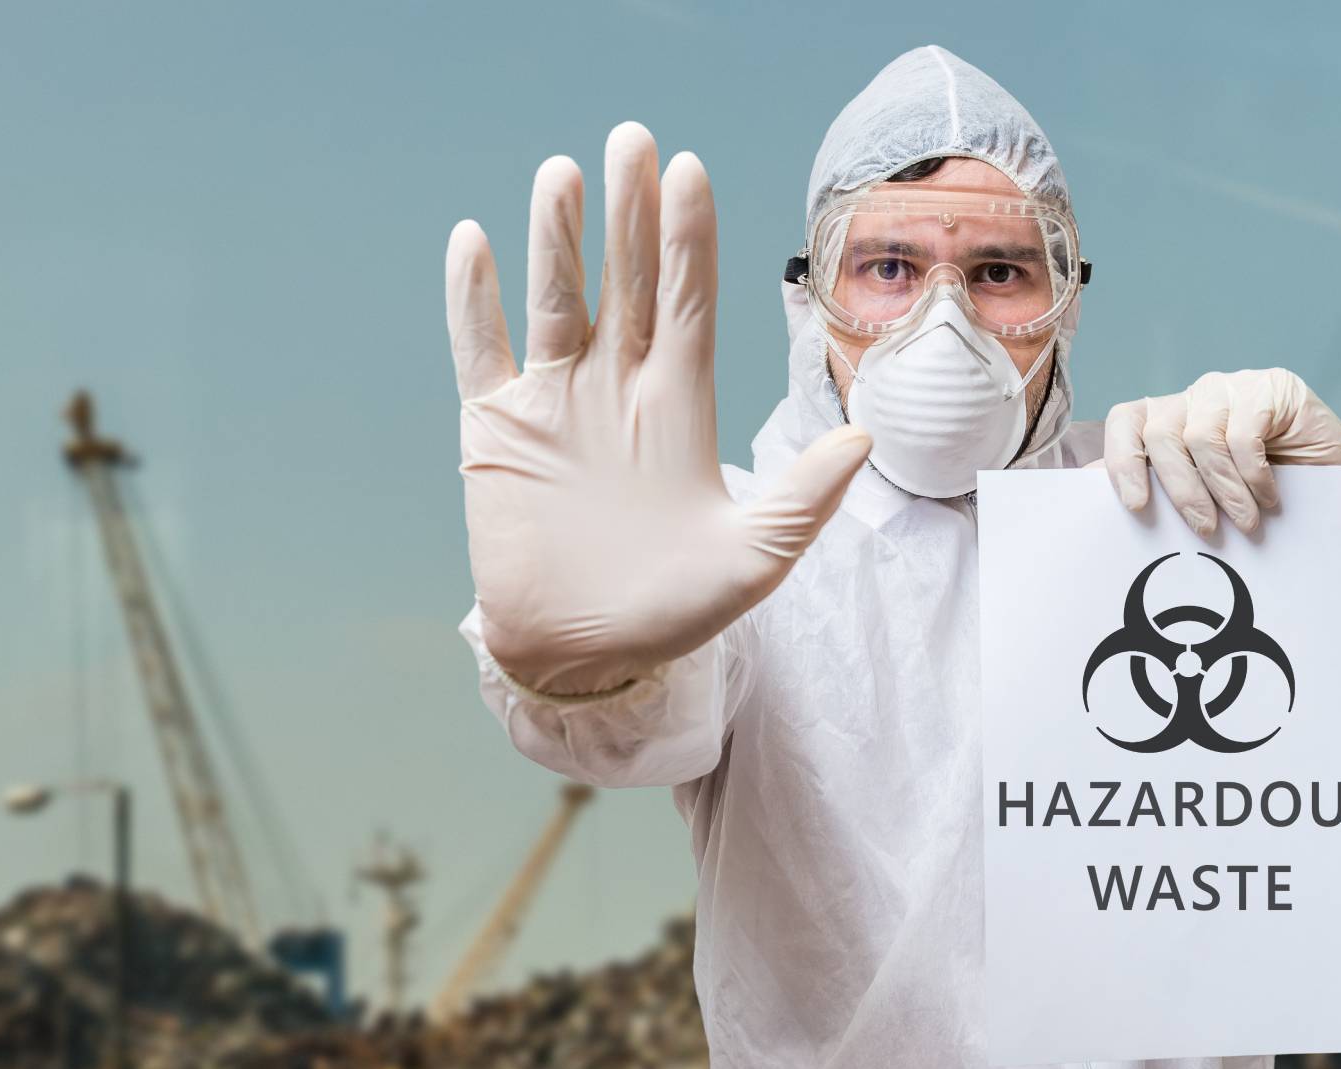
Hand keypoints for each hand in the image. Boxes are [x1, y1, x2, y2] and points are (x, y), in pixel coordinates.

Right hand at [448, 124, 870, 693]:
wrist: (582, 656)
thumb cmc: (673, 610)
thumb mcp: (756, 558)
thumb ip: (805, 498)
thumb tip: (866, 436)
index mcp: (681, 405)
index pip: (688, 301)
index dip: (689, 238)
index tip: (688, 170)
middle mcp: (619, 388)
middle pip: (626, 281)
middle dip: (629, 213)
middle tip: (630, 140)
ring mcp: (556, 402)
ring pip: (556, 301)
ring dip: (557, 239)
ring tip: (563, 173)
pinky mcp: (498, 429)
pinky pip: (482, 350)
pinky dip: (474, 300)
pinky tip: (475, 241)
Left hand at [1102, 368, 1340, 535]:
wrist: (1338, 485)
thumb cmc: (1265, 497)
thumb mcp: (1210, 497)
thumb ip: (1167, 494)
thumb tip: (1116, 511)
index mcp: (1171, 418)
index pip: (1127, 421)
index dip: (1121, 460)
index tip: (1135, 505)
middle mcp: (1196, 396)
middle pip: (1160, 434)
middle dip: (1179, 489)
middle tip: (1205, 530)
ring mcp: (1233, 387)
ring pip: (1200, 437)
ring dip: (1224, 491)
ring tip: (1246, 524)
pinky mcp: (1271, 388)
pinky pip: (1243, 435)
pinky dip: (1254, 475)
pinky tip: (1271, 498)